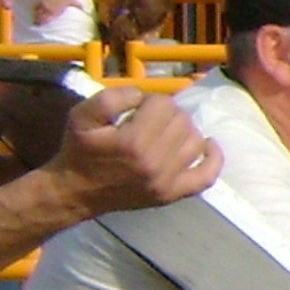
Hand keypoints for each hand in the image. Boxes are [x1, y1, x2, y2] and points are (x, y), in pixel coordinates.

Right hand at [45, 87, 221, 215]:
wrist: (75, 191)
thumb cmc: (79, 151)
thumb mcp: (81, 116)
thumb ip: (110, 98)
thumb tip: (141, 95)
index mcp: (133, 141)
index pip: (163, 104)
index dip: (150, 101)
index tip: (136, 110)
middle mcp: (155, 162)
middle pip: (181, 120)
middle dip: (166, 114)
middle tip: (148, 122)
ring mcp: (166, 181)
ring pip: (195, 140)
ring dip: (184, 131)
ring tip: (166, 133)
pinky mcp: (172, 195)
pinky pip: (206, 177)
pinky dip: (213, 158)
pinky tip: (208, 145)